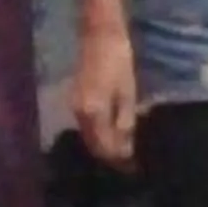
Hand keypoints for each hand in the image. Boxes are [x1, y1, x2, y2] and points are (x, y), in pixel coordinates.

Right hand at [70, 28, 139, 170]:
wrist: (99, 36)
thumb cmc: (119, 61)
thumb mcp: (127, 92)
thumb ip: (124, 121)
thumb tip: (125, 149)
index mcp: (93, 112)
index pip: (104, 146)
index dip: (118, 160)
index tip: (133, 170)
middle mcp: (79, 114)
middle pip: (93, 145)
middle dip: (110, 157)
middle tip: (130, 166)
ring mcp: (74, 107)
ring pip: (88, 137)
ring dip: (104, 147)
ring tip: (123, 154)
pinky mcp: (75, 101)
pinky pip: (86, 126)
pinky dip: (98, 135)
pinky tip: (112, 136)